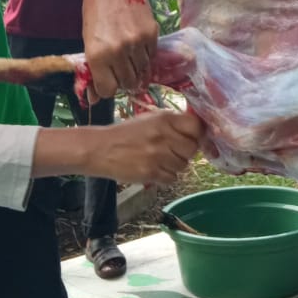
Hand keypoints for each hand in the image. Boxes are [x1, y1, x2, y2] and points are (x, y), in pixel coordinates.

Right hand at [79, 111, 203, 183]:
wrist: (100, 149)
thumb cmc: (126, 133)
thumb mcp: (150, 119)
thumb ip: (172, 123)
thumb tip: (198, 131)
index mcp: (165, 119)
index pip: (196, 126)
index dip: (198, 134)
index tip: (193, 138)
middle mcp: (164, 136)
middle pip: (193, 148)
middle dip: (185, 152)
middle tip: (172, 151)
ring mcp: (158, 155)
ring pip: (183, 165)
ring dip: (175, 165)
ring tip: (159, 160)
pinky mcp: (151, 173)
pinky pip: (172, 178)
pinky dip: (166, 177)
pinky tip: (154, 169)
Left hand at [83, 0, 156, 97]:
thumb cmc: (95, 7)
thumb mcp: (87, 38)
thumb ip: (94, 68)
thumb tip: (95, 98)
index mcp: (97, 54)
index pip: (108, 90)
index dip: (107, 88)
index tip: (107, 81)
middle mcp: (118, 51)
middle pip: (127, 83)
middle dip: (122, 79)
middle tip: (118, 67)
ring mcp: (138, 42)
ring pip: (142, 72)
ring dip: (135, 68)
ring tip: (128, 54)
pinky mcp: (152, 33)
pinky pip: (152, 57)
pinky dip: (145, 56)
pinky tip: (137, 44)